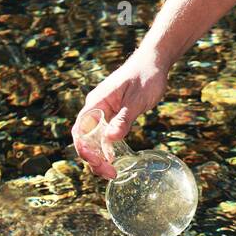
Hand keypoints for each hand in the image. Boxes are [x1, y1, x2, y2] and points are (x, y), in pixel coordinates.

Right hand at [71, 45, 169, 178]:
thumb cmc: (146, 77)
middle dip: (93, 158)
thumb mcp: (137, 99)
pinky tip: (114, 160)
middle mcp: (96, 108)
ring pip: (94, 138)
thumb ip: (124, 119)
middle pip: (85, 138)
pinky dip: (107, 149)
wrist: (154, 62)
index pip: (81, 130)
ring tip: (111, 173)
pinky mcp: (113, 114)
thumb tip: (110, 139)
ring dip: (99, 157)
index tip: (96, 162)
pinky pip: (104, 135)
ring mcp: (103, 112)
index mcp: (96, 103)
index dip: (84, 149)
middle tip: (109, 173)